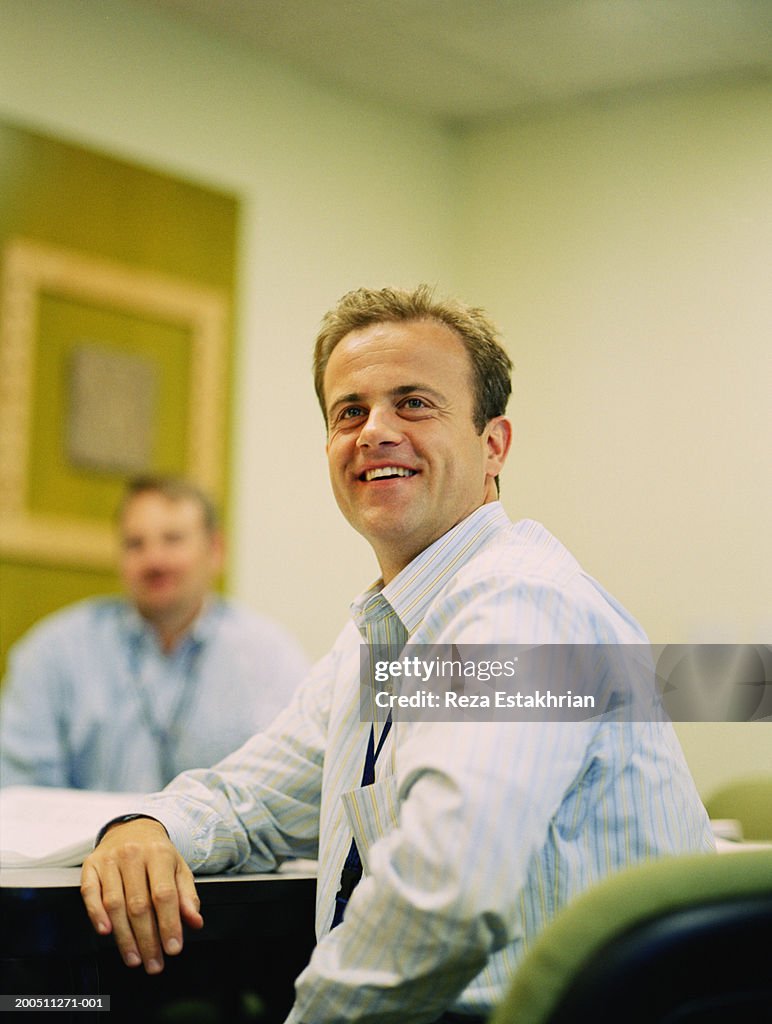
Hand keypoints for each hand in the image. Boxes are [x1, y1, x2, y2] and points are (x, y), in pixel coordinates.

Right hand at [80, 818, 203, 973]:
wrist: (132, 828)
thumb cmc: (157, 853)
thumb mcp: (178, 868)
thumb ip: (188, 896)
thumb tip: (195, 922)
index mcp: (159, 853)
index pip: (164, 895)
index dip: (169, 924)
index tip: (173, 948)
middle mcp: (133, 854)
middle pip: (139, 904)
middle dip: (147, 939)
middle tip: (153, 963)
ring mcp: (109, 860)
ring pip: (115, 904)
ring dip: (124, 937)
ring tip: (134, 958)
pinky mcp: (90, 866)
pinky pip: (89, 893)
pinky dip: (96, 914)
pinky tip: (105, 932)